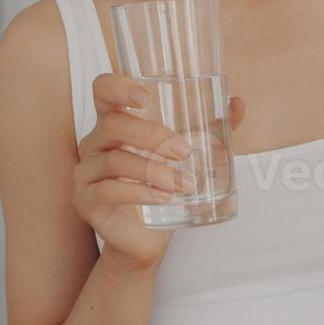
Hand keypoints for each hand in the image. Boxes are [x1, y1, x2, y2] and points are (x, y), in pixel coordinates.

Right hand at [71, 72, 246, 271]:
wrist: (145, 239)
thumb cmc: (162, 187)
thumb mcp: (187, 154)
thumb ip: (211, 128)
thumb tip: (237, 104)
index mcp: (115, 122)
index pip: (103, 90)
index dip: (118, 85)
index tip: (145, 95)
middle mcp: (95, 142)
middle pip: (113, 124)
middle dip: (152, 135)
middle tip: (184, 151)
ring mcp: (86, 171)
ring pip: (115, 160)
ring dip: (154, 170)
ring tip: (183, 183)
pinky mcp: (86, 200)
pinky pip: (109, 190)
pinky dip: (140, 192)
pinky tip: (163, 197)